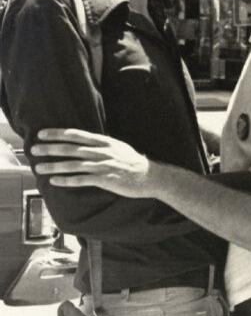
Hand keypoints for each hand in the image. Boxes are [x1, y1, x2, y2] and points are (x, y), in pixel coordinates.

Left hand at [30, 129, 157, 197]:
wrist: (151, 177)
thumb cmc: (133, 163)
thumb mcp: (118, 148)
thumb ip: (100, 145)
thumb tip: (83, 143)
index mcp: (104, 142)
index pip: (76, 135)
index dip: (58, 134)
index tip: (42, 134)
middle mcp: (102, 152)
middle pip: (71, 149)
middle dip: (50, 149)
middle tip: (34, 149)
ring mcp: (103, 166)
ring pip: (73, 165)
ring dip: (54, 166)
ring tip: (39, 168)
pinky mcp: (105, 179)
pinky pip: (82, 180)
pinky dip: (67, 180)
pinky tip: (55, 182)